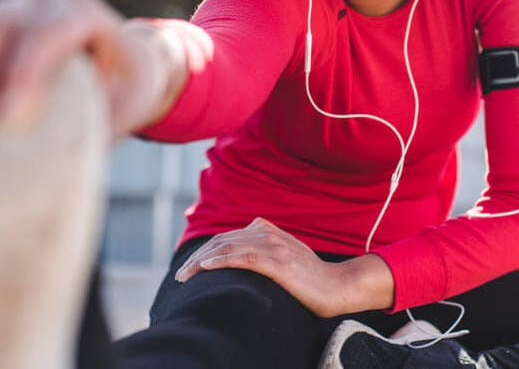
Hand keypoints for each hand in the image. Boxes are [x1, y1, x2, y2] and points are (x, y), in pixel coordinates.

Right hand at [0, 0, 184, 140]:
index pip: (52, 32)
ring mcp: (11, 4)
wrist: (120, 59)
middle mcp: (46, 1)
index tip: (15, 118)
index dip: (29, 70)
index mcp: (87, 14)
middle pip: (2, 25)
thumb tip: (69, 167)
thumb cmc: (125, 88)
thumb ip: (103, 126)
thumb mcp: (128, 107)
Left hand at [174, 218, 394, 317]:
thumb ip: (264, 253)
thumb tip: (239, 261)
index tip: (190, 268)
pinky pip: (244, 258)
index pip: (227, 237)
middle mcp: (269, 234)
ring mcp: (274, 247)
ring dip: (201, 261)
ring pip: (228, 248)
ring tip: (185, 275)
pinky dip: (221, 260)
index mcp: (268, 231)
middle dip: (197, 257)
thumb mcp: (285, 258)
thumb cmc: (311, 279)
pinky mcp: (279, 263)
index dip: (205, 250)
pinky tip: (206, 267)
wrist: (338, 287)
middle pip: (223, 240)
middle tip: (181, 276)